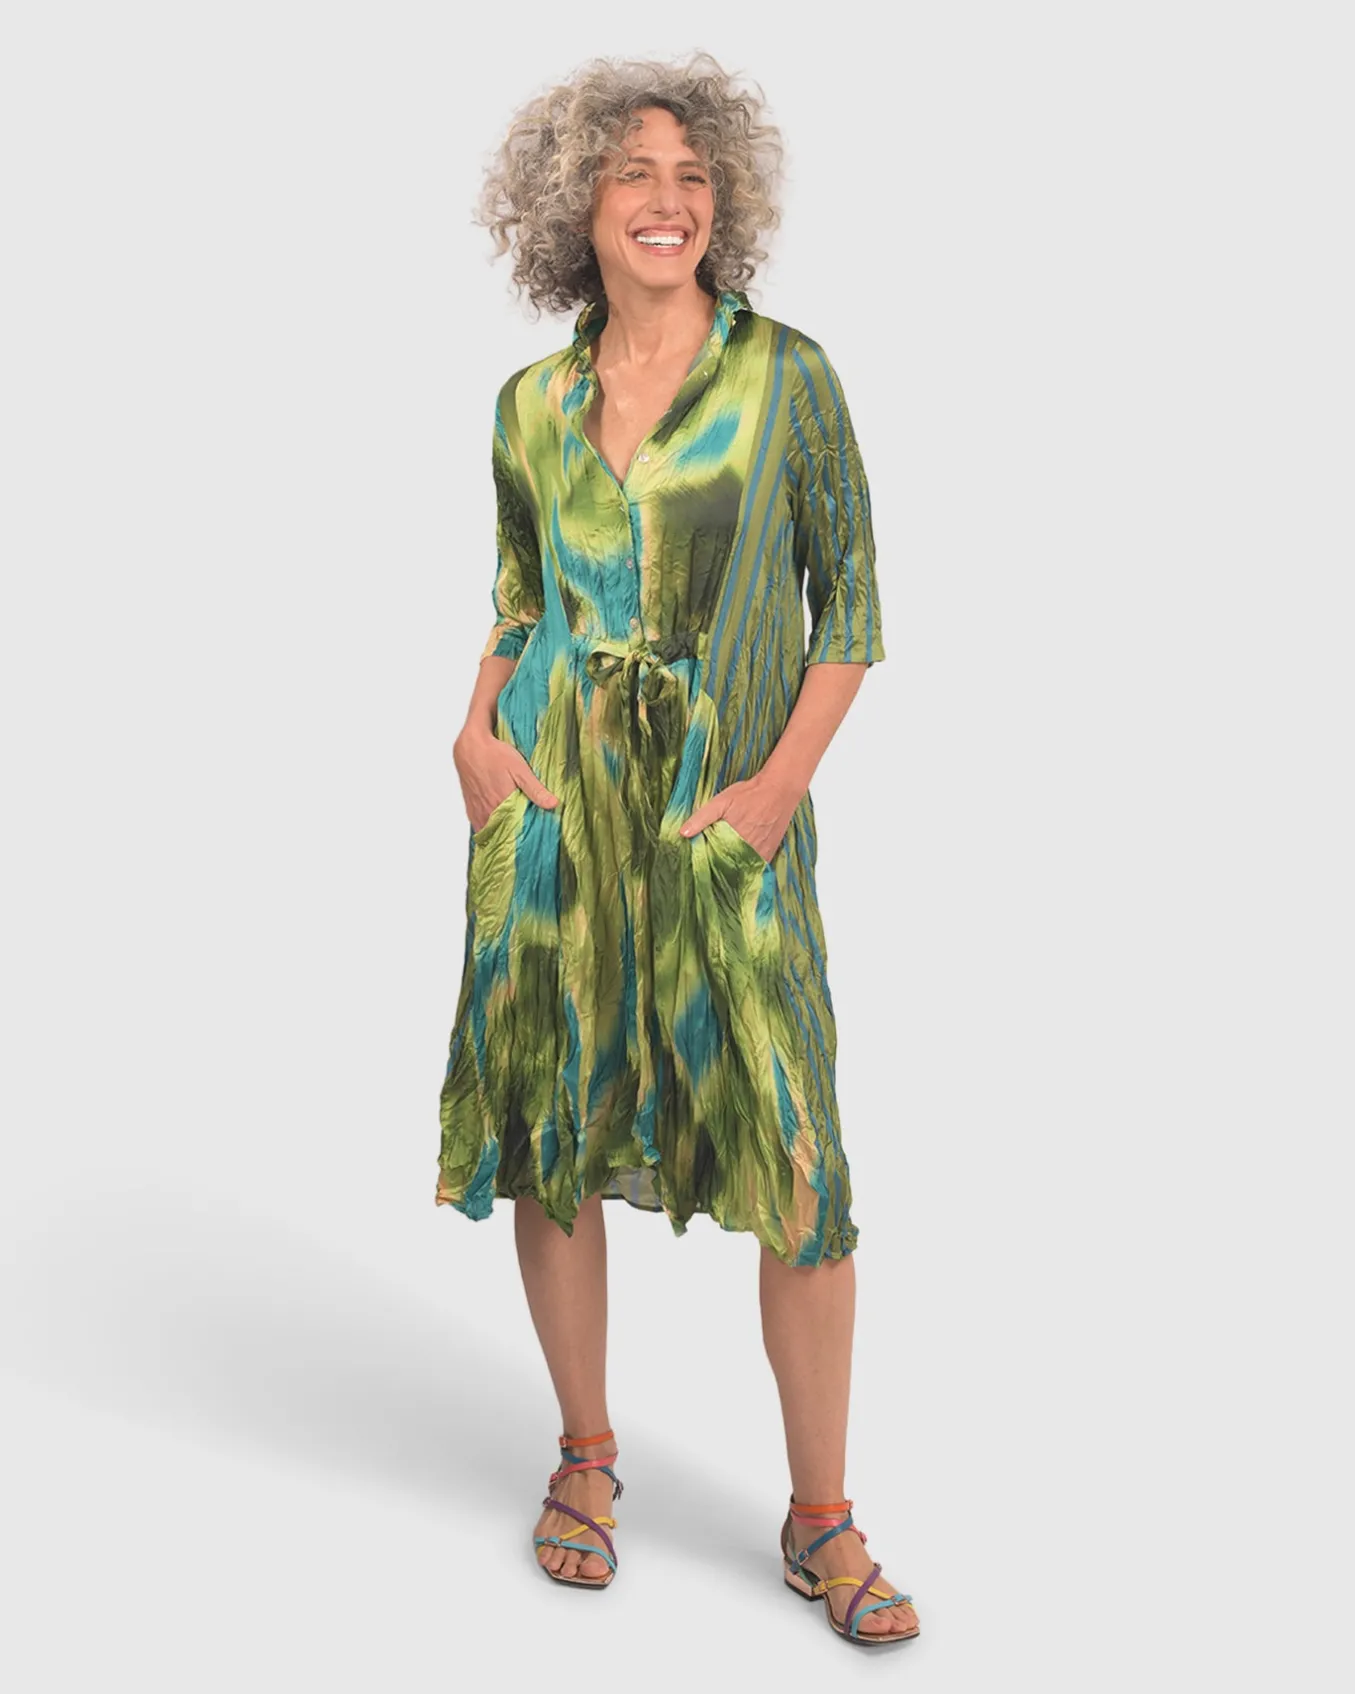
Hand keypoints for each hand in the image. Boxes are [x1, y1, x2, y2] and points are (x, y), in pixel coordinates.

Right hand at [454, 726, 557, 831]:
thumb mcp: (520, 769)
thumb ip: (535, 789)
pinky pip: (479, 827)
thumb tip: (553, 804)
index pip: (515, 832)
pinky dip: (488, 830)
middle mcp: (487, 811)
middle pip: (502, 834)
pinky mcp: (470, 809)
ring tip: (512, 836)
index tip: (533, 840)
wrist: (470, 747)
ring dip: (500, 835)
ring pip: (489, 833)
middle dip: (513, 838)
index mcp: (502, 805)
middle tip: (524, 841)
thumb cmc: (495, 755)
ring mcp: (477, 811)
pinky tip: (497, 827)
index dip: (524, 838)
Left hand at [678, 771, 802, 863]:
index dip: (707, 866)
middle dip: (720, 870)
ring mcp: (761, 853)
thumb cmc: (749, 794)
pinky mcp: (770, 853)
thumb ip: (702, 818)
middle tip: (710, 872)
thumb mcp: (721, 801)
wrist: (779, 790)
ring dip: (734, 872)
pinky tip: (740, 865)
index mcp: (734, 840)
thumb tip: (683, 833)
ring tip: (724, 871)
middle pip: (730, 869)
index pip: (716, 863)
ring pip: (743, 871)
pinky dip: (748, 869)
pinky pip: (757, 868)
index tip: (699, 868)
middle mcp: (749, 850)